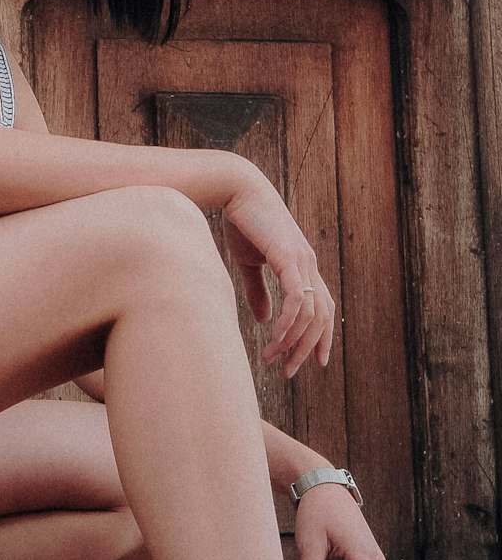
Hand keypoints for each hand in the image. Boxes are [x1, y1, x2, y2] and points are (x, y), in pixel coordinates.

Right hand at [221, 167, 335, 375]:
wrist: (236, 189)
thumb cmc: (242, 222)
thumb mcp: (249, 263)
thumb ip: (258, 291)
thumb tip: (262, 320)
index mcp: (303, 266)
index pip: (322, 307)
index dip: (323, 336)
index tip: (316, 362)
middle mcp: (309, 265)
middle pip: (321, 317)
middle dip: (307, 348)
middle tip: (288, 370)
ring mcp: (302, 261)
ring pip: (311, 313)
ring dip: (292, 341)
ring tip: (272, 358)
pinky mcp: (289, 258)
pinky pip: (296, 299)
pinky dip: (288, 322)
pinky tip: (274, 336)